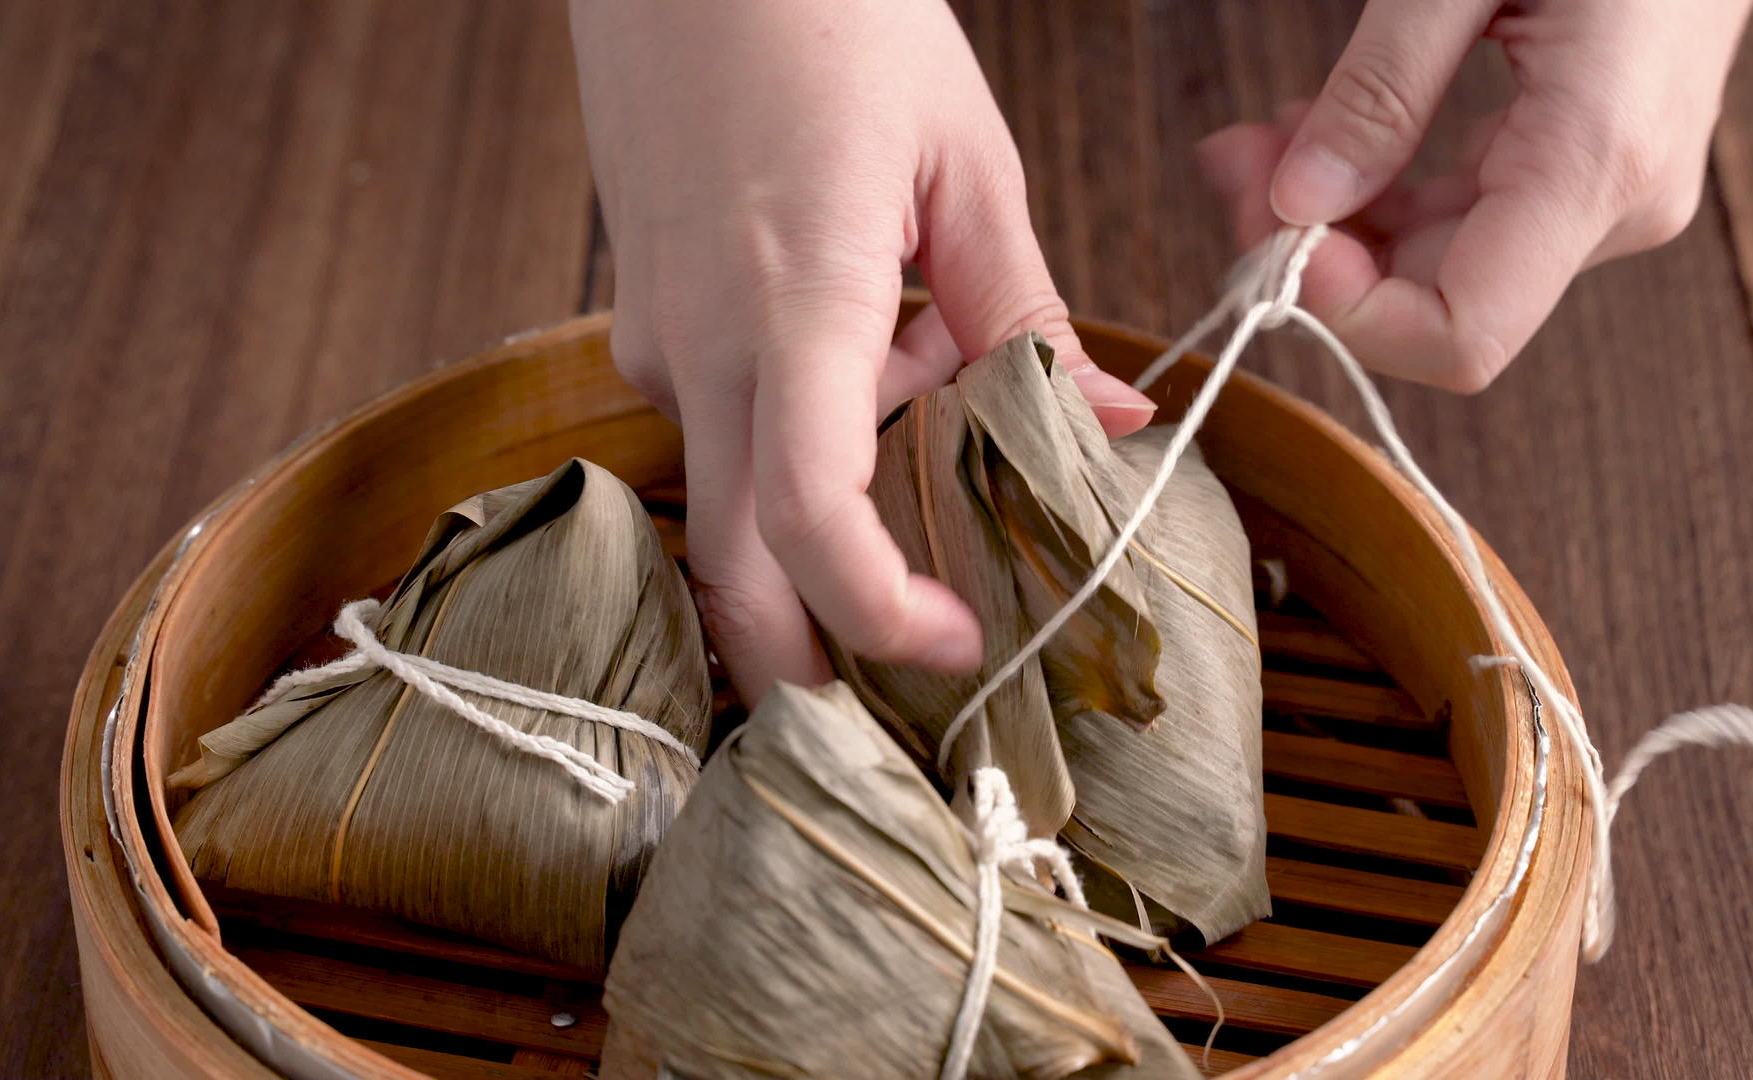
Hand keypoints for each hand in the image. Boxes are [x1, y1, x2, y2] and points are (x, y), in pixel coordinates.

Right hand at [569, 0, 1153, 702]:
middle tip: (906, 686)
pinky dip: (803, 424)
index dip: (874, 612)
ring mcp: (655, 339)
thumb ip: (1029, 311)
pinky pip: (721, 420)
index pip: (805, 517)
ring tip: (930, 384)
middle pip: (731, 566)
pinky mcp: (643, 320)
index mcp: (796, 305)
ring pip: (732, 495)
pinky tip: (873, 335)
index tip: (952, 646)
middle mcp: (702, 349)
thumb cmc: (829, 15)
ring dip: (830, 509)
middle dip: (806, 658)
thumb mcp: (965, 161)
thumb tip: (1110, 421)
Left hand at [1198, 0, 1752, 391]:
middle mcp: (1615, 204)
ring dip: (1337, 219)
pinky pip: (1467, 219)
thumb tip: (1297, 204)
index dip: (1350, 313)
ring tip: (1262, 139)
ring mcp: (1609, 195)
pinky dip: (1384, 193)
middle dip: (1314, 249)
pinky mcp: (1589, 170)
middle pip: (1432, 301)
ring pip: (1437, 265)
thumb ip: (1380, 89)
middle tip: (1234, 163)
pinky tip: (1326, 135)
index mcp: (1594, 161)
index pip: (1461, 335)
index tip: (1275, 236)